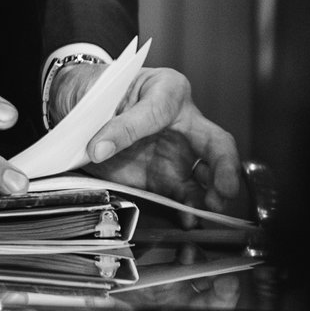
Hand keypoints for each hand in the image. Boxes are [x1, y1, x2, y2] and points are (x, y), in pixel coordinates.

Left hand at [57, 64, 244, 212]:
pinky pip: (181, 197)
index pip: (166, 106)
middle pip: (216, 146)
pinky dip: (187, 210)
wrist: (84, 109)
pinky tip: (187, 220)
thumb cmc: (104, 90)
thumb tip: (101, 148)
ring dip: (209, 197)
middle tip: (223, 189)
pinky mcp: (162, 180)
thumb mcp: (104, 96)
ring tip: (205, 210)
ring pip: (204, 178)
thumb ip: (113, 124)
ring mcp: (175, 156)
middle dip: (225, 169)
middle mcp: (182, 126)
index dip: (139, 125)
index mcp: (169, 92)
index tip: (109, 149)